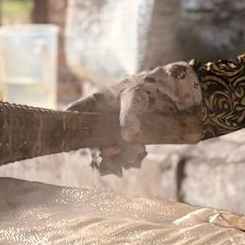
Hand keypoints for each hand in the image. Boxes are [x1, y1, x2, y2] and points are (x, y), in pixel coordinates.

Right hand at [68, 63, 202, 173]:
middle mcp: (102, 119)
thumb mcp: (136, 95)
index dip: (68, 128)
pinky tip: (140, 156)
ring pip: (107, 150)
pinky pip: (124, 155)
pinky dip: (130, 158)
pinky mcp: (131, 140)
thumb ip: (130, 114)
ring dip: (117, 158)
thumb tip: (126, 137)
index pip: (73, 114)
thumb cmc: (149, 85)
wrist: (176, 95)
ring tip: (133, 155)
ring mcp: (116, 131)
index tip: (70, 143)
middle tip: (112, 153)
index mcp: (97, 102)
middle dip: (100, 150)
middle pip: (90, 140)